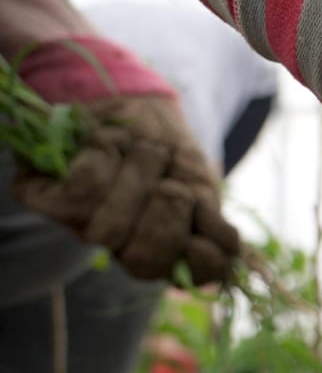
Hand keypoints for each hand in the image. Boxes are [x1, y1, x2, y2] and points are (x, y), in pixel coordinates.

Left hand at [12, 94, 239, 285]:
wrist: (127, 97)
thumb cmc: (167, 145)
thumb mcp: (199, 180)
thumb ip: (211, 219)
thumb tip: (229, 251)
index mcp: (166, 249)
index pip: (188, 275)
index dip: (200, 261)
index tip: (207, 234)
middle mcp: (121, 246)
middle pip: (142, 257)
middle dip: (167, 214)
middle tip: (173, 181)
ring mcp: (79, 226)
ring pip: (110, 227)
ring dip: (139, 174)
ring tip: (146, 149)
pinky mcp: (42, 198)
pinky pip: (81, 193)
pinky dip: (106, 157)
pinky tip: (110, 142)